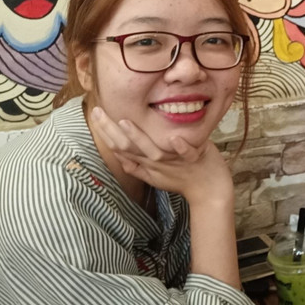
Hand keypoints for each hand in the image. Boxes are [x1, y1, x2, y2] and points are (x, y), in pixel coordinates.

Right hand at [90, 107, 232, 205]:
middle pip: (128, 148)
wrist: (209, 193)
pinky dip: (182, 146)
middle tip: (98, 111)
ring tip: (125, 121)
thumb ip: (136, 166)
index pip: (119, 148)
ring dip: (139, 137)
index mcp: (146, 164)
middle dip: (111, 130)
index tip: (95, 112)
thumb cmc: (182, 179)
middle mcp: (156, 163)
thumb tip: (118, 154)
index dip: (105, 132)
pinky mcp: (194, 159)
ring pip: (153, 151)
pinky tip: (175, 138)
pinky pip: (187, 153)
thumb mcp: (154, 176)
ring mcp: (174, 162)